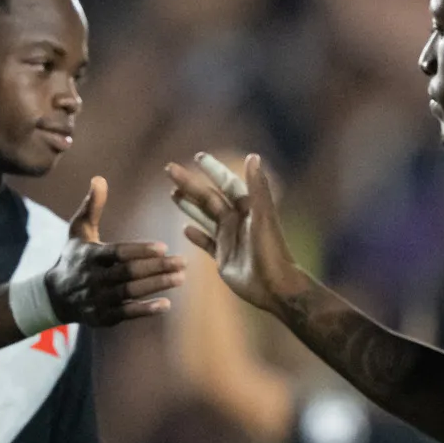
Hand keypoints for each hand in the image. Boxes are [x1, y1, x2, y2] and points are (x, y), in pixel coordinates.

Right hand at [43, 177, 184, 327]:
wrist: (55, 295)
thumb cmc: (73, 257)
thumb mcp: (78, 230)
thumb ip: (92, 206)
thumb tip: (100, 178)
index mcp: (90, 255)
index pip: (118, 253)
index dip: (140, 250)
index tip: (163, 247)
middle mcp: (93, 278)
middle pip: (128, 273)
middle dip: (156, 268)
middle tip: (182, 262)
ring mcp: (98, 299)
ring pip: (131, 293)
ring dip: (157, 286)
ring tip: (180, 278)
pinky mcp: (103, 317)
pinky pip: (127, 313)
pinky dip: (146, 310)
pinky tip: (167, 304)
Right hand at [165, 152, 308, 316]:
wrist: (274, 286)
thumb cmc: (270, 250)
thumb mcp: (263, 215)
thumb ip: (257, 186)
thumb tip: (253, 155)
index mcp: (247, 208)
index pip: (227, 183)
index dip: (213, 170)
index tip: (198, 157)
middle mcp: (237, 220)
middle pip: (209, 197)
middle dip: (190, 184)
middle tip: (169, 170)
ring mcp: (229, 239)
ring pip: (205, 217)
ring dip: (189, 205)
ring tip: (172, 193)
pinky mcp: (223, 257)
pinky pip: (206, 243)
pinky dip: (196, 235)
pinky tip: (185, 229)